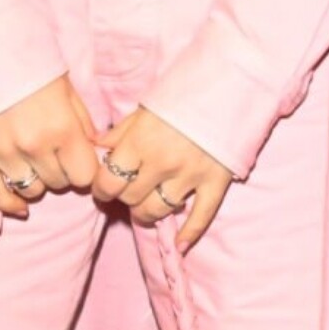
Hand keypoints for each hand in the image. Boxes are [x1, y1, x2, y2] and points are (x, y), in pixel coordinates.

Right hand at [0, 76, 104, 217]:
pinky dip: (9, 203)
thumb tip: (95, 152)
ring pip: (31, 192)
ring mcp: (4, 154)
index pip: (85, 176)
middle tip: (54, 154)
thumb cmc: (31, 66)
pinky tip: (19, 205)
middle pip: (59, 184)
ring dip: (37, 181)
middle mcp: (34, 146)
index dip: (84, 169)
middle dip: (61, 172)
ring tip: (34, 163)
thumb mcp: (67, 89)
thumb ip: (83, 124)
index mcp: (62, 128)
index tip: (79, 159)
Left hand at [93, 106, 233, 252]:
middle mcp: (162, 163)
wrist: (233, 84)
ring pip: (158, 211)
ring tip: (147, 206)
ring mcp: (190, 175)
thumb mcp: (146, 107)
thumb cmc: (184, 92)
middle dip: (125, 197)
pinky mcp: (216, 182)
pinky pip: (200, 217)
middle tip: (128, 191)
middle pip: (130, 199)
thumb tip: (96, 147)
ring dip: (147, 213)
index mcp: (140, 142)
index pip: (109, 182)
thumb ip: (120, 132)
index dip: (101, 189)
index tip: (103, 188)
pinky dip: (190, 233)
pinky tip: (181, 245)